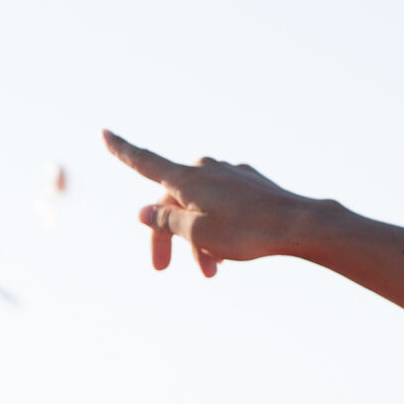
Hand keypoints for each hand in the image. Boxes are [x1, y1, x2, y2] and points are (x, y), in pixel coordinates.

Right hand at [103, 129, 322, 277]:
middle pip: (173, 201)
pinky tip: (231, 252)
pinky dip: (219, 228)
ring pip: (201, 207)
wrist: (301, 225)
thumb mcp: (198, 233)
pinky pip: (224, 206)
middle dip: (167, 235)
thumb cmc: (248, 232)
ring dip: (198, 239)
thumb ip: (166, 220)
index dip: (121, 150)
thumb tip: (144, 210)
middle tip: (162, 268)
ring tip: (212, 270)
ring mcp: (231, 175)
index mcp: (187, 178)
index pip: (144, 162)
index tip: (103, 132)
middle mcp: (207, 168)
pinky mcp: (252, 185)